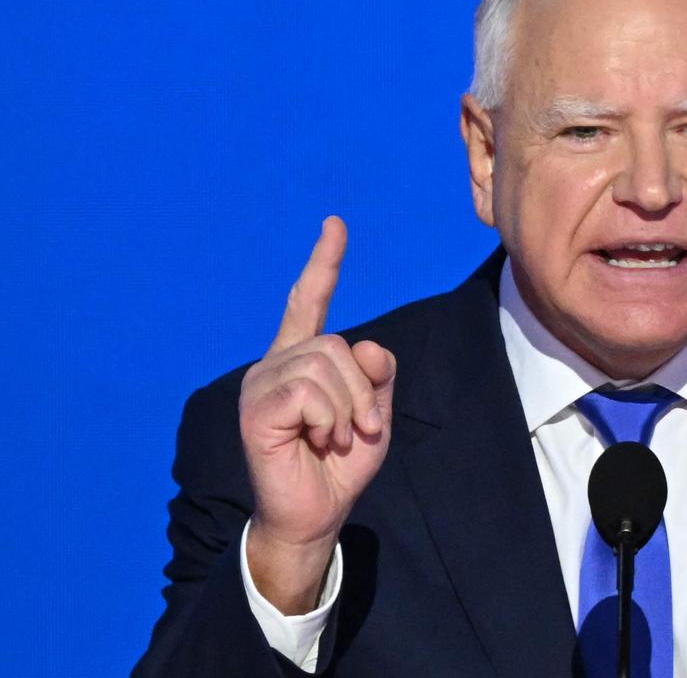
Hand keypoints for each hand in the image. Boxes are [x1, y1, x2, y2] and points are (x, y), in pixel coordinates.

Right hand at [239, 216, 395, 613]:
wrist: (316, 514)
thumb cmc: (340, 464)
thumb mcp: (374, 414)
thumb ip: (376, 375)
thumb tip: (365, 345)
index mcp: (301, 360)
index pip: (310, 301)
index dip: (324, 263)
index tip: (335, 225)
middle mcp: (276, 363)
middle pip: (338, 344)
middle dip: (363, 389)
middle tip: (357, 429)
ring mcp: (261, 384)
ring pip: (326, 365)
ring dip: (348, 408)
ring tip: (335, 438)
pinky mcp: (256, 409)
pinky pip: (310, 391)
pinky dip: (330, 418)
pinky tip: (318, 440)